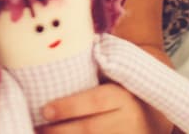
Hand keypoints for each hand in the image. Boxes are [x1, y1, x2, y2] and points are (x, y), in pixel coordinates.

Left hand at [38, 83, 163, 133]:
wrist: (149, 120)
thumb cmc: (119, 96)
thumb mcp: (113, 82)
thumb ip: (93, 75)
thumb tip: (57, 62)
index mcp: (123, 97)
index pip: (95, 101)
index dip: (69, 107)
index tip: (45, 110)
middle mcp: (128, 121)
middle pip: (90, 129)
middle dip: (61, 131)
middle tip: (39, 128)